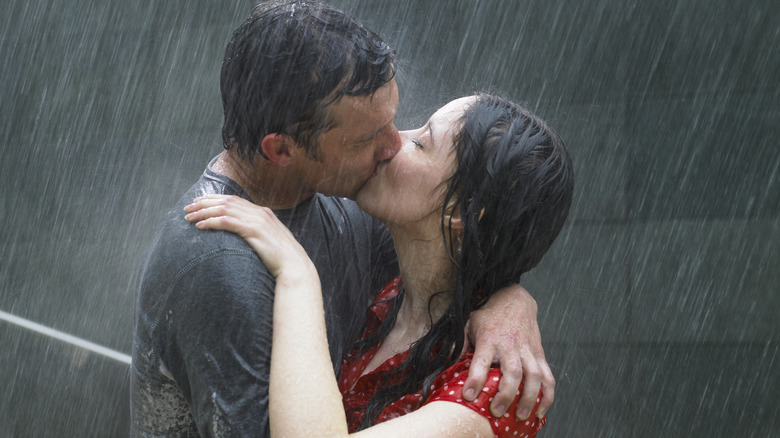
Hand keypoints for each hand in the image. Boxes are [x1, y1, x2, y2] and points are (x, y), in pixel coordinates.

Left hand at [184, 194, 314, 279]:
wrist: (295, 266)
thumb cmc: (282, 258)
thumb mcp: (269, 240)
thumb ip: (257, 233)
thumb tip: (243, 236)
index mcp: (263, 212)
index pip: (233, 199)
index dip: (214, 199)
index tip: (198, 202)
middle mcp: (260, 212)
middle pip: (226, 201)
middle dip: (204, 203)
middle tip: (188, 208)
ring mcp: (257, 220)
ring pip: (224, 209)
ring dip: (204, 212)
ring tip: (189, 217)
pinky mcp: (254, 231)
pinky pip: (227, 222)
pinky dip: (212, 222)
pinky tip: (201, 226)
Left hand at [461, 284, 553, 421]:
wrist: (515, 298)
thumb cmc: (490, 313)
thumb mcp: (469, 322)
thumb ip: (460, 343)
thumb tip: (448, 361)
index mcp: (490, 338)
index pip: (482, 360)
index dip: (475, 379)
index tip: (468, 396)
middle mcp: (510, 345)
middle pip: (512, 372)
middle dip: (505, 394)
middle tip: (497, 411)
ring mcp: (527, 350)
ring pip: (533, 376)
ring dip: (529, 398)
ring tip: (521, 416)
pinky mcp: (539, 354)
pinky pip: (548, 377)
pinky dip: (547, 395)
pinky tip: (540, 410)